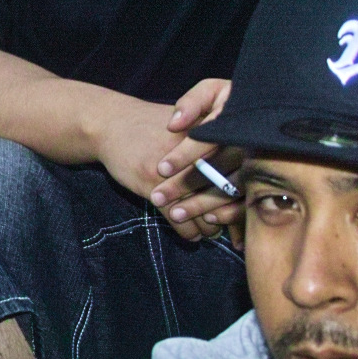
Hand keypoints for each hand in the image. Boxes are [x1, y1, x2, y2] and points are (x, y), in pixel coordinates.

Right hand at [110, 79, 241, 243]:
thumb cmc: (154, 127)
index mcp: (211, 135)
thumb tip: (242, 172)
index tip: (245, 210)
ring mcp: (175, 171)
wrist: (112, 123)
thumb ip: (215, 144)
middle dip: (229, 216)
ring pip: (203, 210)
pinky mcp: (154, 185)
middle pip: (224, 193)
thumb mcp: (190, 125)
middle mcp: (197, 152)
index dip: (244, 196)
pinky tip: (191, 235)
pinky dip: (188, 232)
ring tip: (210, 232)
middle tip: (230, 226)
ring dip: (209, 228)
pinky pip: (178, 218)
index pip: (239, 172)